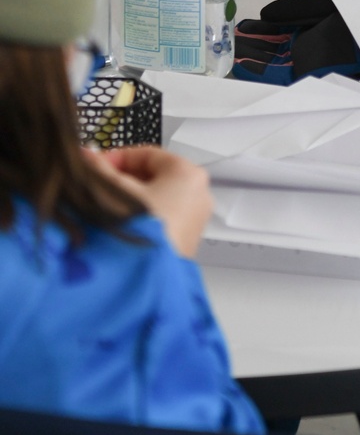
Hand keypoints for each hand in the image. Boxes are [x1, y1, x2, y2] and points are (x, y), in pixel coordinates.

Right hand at [89, 145, 212, 258]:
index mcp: (188, 174)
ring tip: (103, 208)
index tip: (95, 166)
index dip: (116, 158)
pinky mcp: (187, 241)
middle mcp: (199, 194)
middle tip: (96, 187)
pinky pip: (162, 218)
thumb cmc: (137, 232)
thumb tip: (85, 154)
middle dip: (122, 180)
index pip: (147, 154)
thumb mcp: (113, 193)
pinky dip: (142, 217)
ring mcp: (195, 219)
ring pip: (157, 198)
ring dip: (129, 199)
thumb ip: (98, 170)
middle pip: (153, 176)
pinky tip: (119, 227)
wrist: (147, 280)